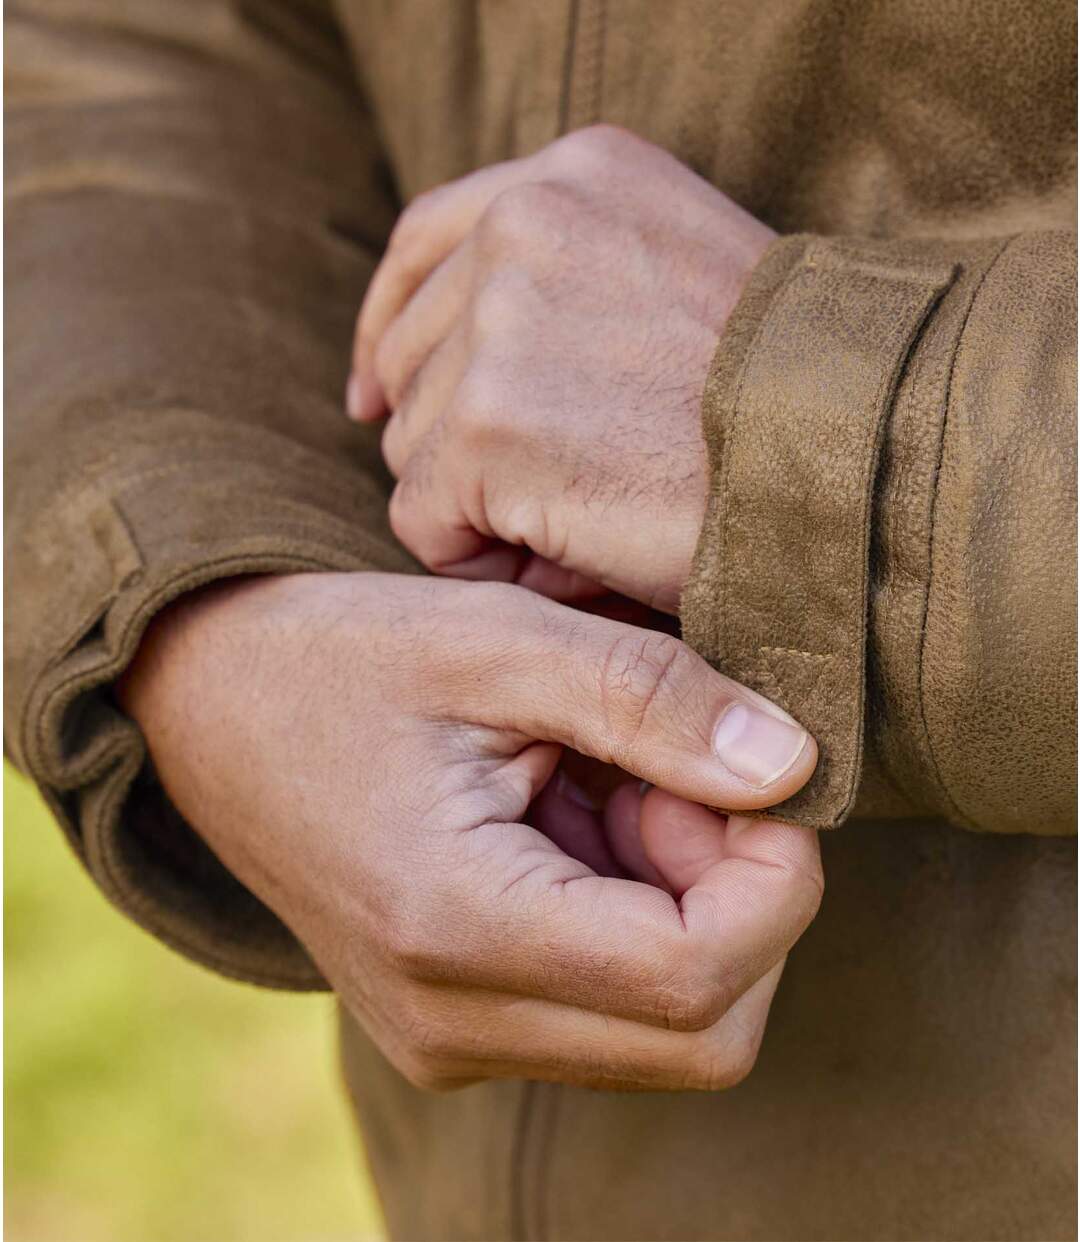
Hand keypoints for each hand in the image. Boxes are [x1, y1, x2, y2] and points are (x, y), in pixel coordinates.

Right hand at [120, 572, 819, 1090]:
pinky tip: (587, 819)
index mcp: (452, 926)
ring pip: (669, 1032)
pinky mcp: (457, 1024)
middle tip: (680, 778)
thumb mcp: (496, 639)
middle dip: (742, 903)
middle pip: (703, 1037)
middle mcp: (449, 1022)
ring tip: (616, 784)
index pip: (695, 980)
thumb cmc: (343, 657)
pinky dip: (641, 918)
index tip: (752, 772)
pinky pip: (610, 1010)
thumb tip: (791, 763)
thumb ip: (650, 696)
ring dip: (691, 906)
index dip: (773, 878)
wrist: (214, 704)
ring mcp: (449, 1039)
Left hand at [347, 125, 775, 611]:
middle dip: (455, 441)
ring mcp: (503, 320)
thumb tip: (436, 365)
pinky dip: (479, 561)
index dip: (390, 331)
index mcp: (577, 176)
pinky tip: (564, 564)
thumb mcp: (683, 284)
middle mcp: (528, 222)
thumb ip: (567, 287)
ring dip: (477, 506)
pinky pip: (424, 519)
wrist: (866, 468)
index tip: (374, 395)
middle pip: (411, 357)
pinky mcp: (489, 426)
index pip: (425, 242)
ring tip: (581, 529)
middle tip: (545, 500)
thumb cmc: (790, 405)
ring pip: (413, 444)